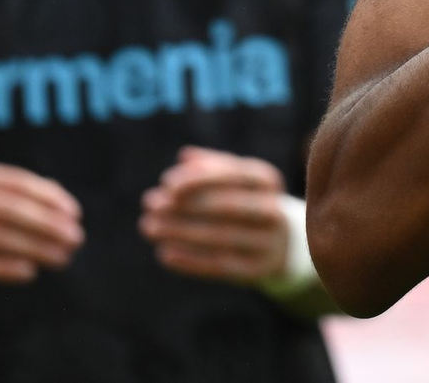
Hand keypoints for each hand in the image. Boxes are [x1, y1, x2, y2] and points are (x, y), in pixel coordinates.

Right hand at [0, 161, 82, 286]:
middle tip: (77, 238)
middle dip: (48, 225)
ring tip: (63, 257)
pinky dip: (7, 267)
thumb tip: (61, 200)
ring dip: (36, 249)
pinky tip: (31, 271)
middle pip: (11, 210)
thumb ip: (16, 192)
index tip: (76, 214)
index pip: (19, 184)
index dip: (50, 198)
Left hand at [140, 147, 289, 282]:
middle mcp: (273, 209)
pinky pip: (219, 266)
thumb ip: (210, 166)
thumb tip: (184, 156)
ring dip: (179, 231)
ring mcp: (268, 242)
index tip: (166, 182)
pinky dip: (189, 260)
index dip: (199, 178)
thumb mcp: (235, 179)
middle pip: (226, 206)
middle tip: (150, 204)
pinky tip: (164, 253)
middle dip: (184, 205)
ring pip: (219, 237)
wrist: (279, 243)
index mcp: (267, 180)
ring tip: (149, 227)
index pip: (232, 175)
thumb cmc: (245, 201)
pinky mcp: (257, 270)